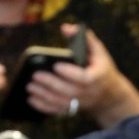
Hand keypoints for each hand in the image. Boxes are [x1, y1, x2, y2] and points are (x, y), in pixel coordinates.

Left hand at [24, 24, 138, 125]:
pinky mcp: (71, 110)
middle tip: (35, 75)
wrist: (109, 95)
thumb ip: (85, 38)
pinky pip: (56, 110)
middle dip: (50, 83)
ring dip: (43, 95)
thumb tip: (66, 28)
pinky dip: (42, 106)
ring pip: (60, 102)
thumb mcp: (99, 52)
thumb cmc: (101, 68)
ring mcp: (79, 103)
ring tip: (29, 86)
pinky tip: (30, 99)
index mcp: (96, 77)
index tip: (56, 65)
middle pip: (68, 91)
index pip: (84, 78)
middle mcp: (88, 93)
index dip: (70, 73)